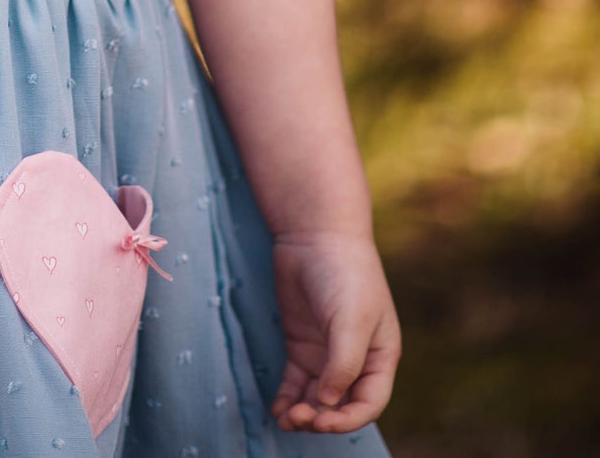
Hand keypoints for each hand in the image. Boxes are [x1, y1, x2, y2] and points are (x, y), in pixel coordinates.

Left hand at [269, 230, 400, 433]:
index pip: (368, 403)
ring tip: (286, 418)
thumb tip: (327, 403)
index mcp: (379, 357)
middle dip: (322, 418)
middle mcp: (355, 360)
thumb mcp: (351, 320)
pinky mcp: (302, 343)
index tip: (322, 421)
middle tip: (300, 419)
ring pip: (316, 397)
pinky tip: (277, 409)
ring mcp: (326, 353)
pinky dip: (288, 397)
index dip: (347, 420)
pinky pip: (296, 381)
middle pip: (341, 405)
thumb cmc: (345, 274)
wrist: (316, 234)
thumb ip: (342, 364)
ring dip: (303, 413)